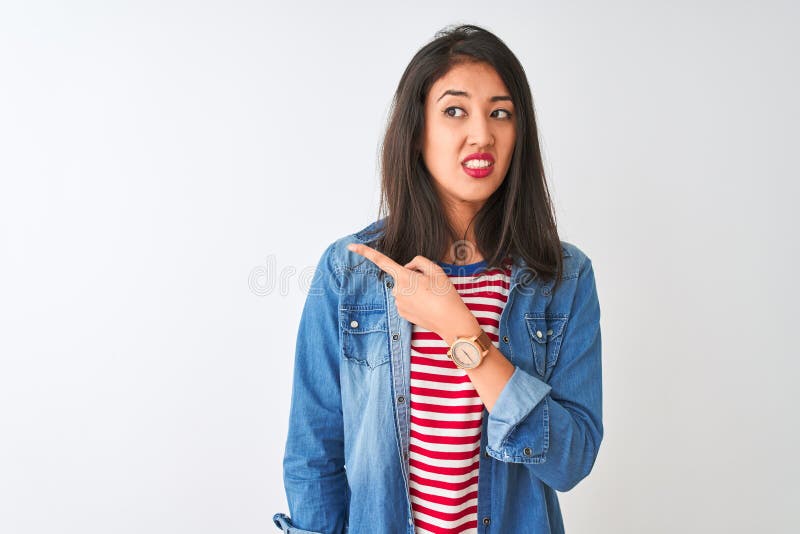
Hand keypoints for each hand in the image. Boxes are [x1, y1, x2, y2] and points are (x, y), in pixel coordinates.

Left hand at [346, 243, 478, 343]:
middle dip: (412, 276)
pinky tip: (426, 305)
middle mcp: (397, 290)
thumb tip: (408, 267)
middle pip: (401, 275)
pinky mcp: (401, 313)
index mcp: (404, 277)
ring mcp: (398, 303)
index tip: (350, 246)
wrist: (451, 322)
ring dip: (414, 289)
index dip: (365, 252)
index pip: (381, 261)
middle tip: (431, 285)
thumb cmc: (445, 294)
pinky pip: (405, 300)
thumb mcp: (436, 270)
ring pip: (403, 288)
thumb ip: (418, 261)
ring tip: (430, 296)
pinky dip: (414, 300)